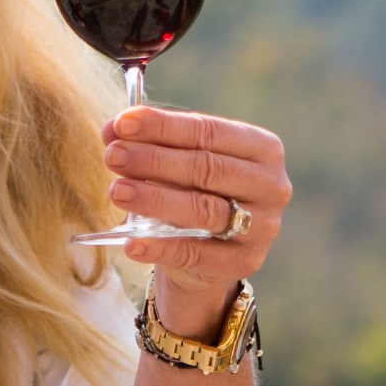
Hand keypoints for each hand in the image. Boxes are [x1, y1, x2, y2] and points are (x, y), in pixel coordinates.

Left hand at [101, 106, 289, 336]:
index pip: (209, 132)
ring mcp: (262, 227)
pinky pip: (195, 254)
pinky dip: (160, 248)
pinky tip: (131, 243)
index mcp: (262, 149)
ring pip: (204, 210)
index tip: (123, 123)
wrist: (208, 254)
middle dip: (155, 160)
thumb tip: (113, 129)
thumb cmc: (194, 192)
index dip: (164, 127)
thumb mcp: (178, 163)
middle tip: (113, 156)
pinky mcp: (244, 262)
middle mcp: (271, 186)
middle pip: (207, 168)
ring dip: (155, 199)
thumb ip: (150, 143)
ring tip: (117, 191)